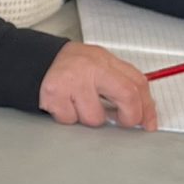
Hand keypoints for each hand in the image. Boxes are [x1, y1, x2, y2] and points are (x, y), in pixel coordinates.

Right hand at [37, 41, 154, 129]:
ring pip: (95, 117)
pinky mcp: (54, 93)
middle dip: (130, 117)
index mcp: (105, 61)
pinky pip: (70, 119)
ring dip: (89, 118)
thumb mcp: (98, 66)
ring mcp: (72, 81)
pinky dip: (68, 117)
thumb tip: (142, 110)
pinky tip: (64, 104)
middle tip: (123, 122)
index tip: (148, 122)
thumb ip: (119, 83)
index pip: (137, 83)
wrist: (34, 61)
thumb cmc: (70, 68)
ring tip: (79, 105)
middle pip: (127, 96)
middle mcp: (91, 68)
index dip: (147, 107)